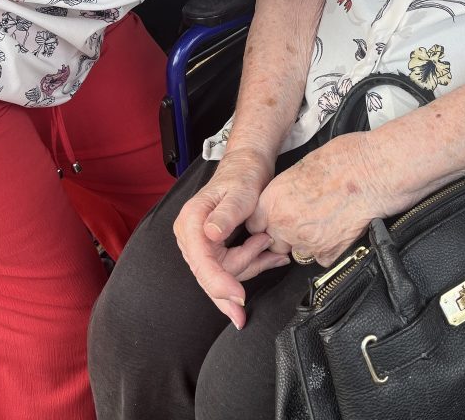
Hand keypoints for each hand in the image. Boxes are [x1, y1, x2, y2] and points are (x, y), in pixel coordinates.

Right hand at [174, 149, 289, 328]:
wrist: (247, 165)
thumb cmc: (243, 174)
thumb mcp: (240, 192)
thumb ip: (226, 214)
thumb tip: (210, 235)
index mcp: (191, 222)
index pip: (202, 264)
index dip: (220, 284)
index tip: (240, 299)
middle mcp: (190, 236)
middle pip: (214, 274)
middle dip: (246, 269)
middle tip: (273, 255)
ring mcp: (200, 244)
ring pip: (226, 274)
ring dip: (253, 264)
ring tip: (274, 246)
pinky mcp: (212, 249)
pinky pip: (231, 268)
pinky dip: (252, 265)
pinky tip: (270, 258)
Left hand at [247, 133, 385, 265]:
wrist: (374, 171)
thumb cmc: (344, 159)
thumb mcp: (304, 166)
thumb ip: (288, 190)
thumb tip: (288, 197)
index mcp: (274, 199)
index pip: (254, 223)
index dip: (266, 221)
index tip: (274, 219)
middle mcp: (285, 224)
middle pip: (274, 242)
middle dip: (286, 234)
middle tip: (306, 217)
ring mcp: (307, 242)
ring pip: (298, 252)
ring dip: (307, 242)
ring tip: (326, 220)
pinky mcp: (329, 254)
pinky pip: (322, 258)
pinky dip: (330, 248)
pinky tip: (340, 228)